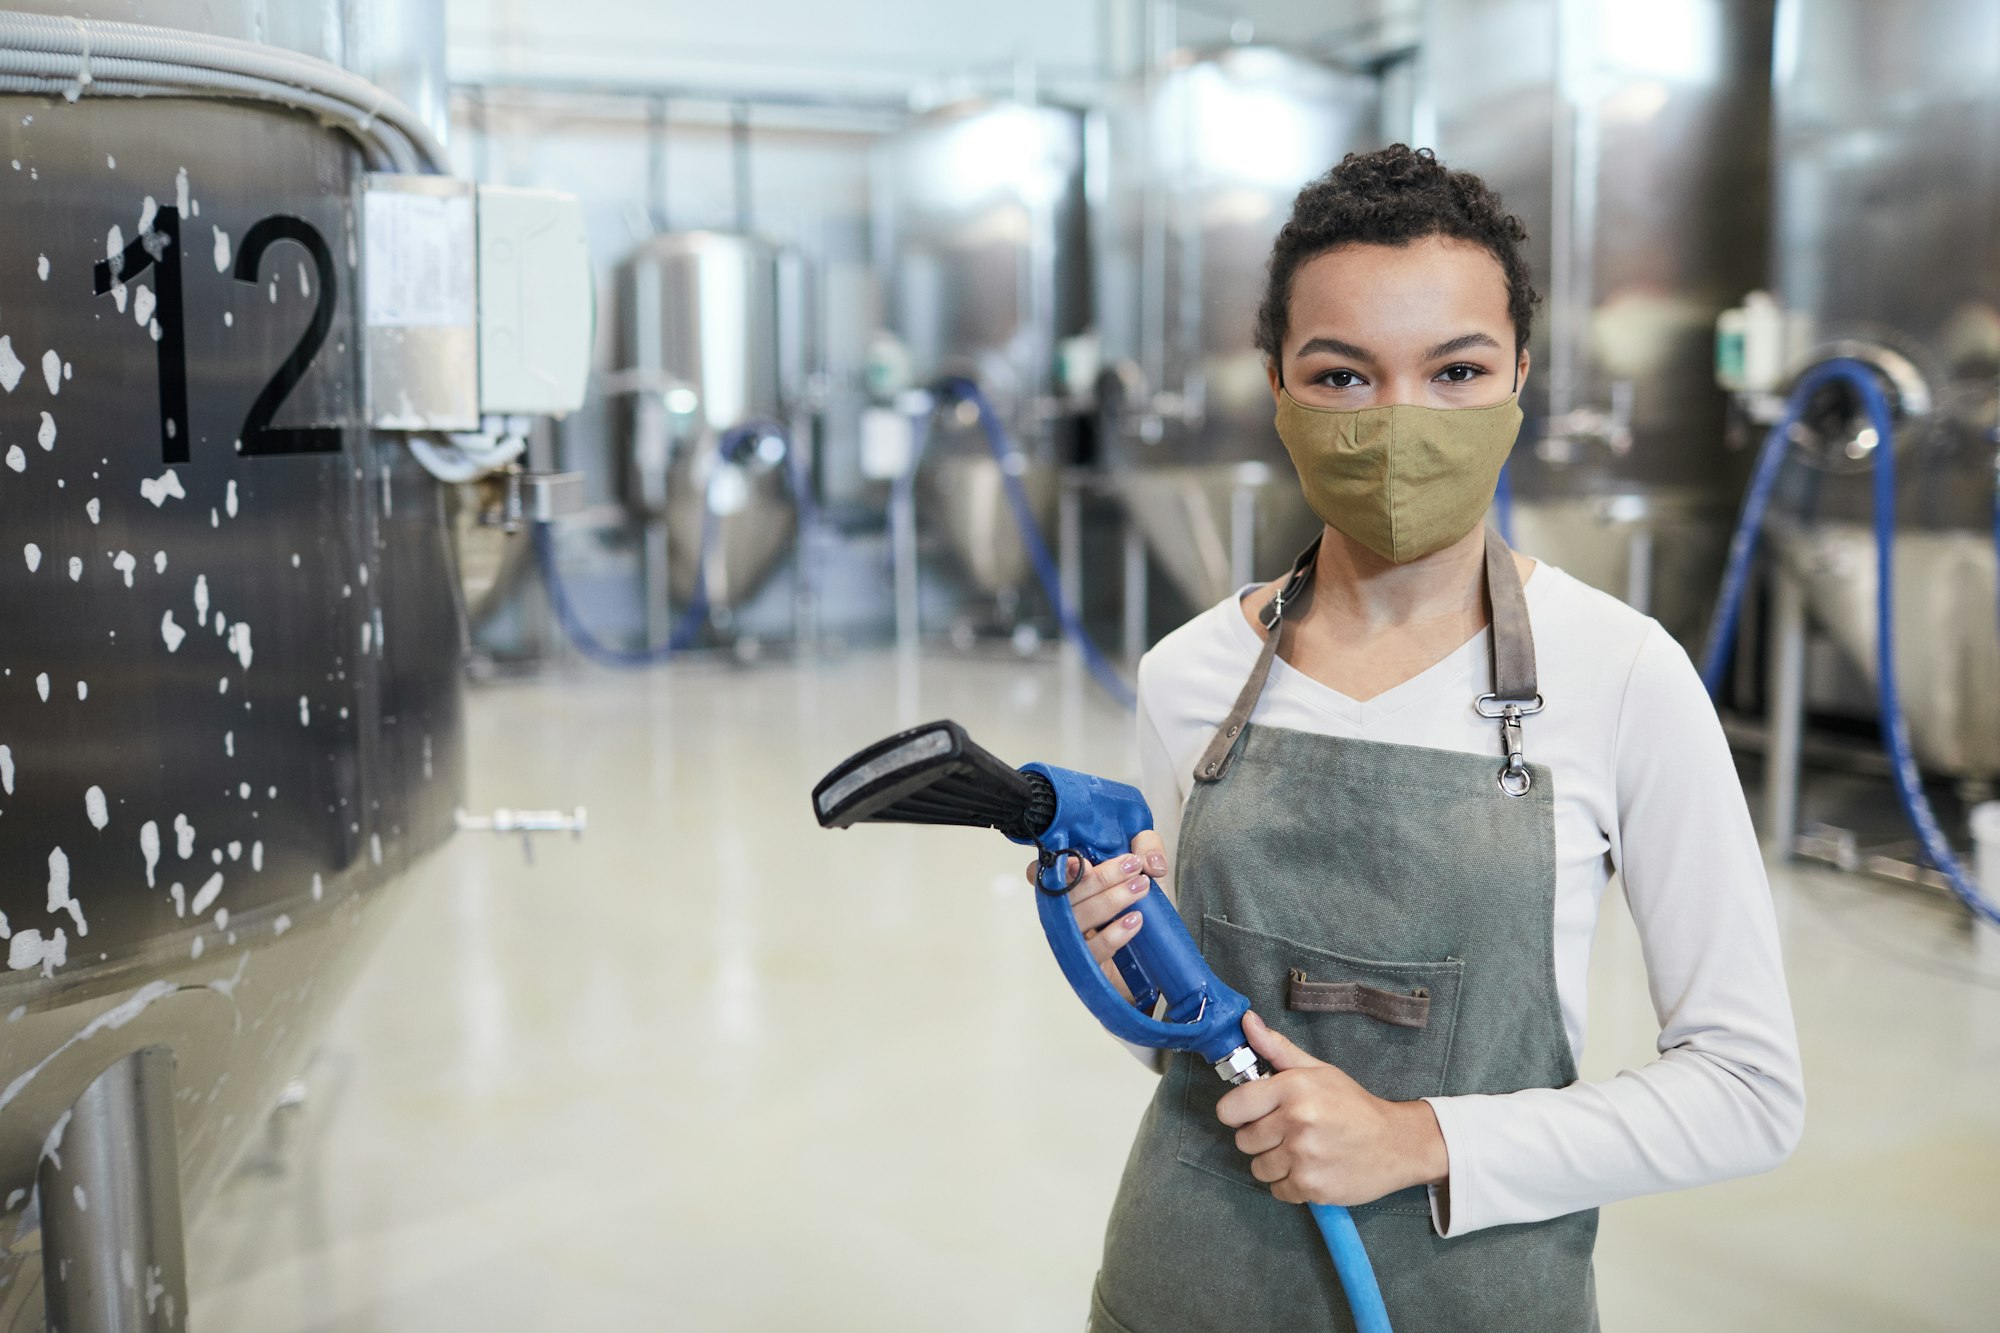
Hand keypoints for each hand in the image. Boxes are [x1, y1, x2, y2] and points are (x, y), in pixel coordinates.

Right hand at [1023, 831, 1169, 1004]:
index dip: (1057, 867)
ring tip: (1139, 888)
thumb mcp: (1148, 866)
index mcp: (1072, 884)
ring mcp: (1074, 938)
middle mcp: (1066, 911)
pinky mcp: (1089, 963)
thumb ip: (1147, 846)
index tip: (1079, 861)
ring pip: (1078, 917)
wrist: (1157, 951)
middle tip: (1133, 867)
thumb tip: (1148, 860)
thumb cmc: (1143, 905)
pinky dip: (1114, 934)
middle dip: (1101, 877)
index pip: (1044, 873)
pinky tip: (1134, 920)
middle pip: (1066, 893)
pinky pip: (1093, 949)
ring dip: (1110, 900)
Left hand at [1215, 1011, 1448, 1206]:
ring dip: (1274, 1163)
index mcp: (1292, 1088)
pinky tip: (1311, 1169)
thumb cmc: (1353, 1105)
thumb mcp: (1318, 1070)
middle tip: (1287, 1132)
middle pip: (1243, 1140)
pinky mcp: (1311, 1187)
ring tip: (1301, 1151)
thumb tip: (1247, 1021)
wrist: (1397, 1143)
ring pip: (1258, 1168)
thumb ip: (1277, 1048)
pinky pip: (1277, 1190)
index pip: (1231, 1108)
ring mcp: (1303, 1157)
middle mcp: (1295, 1121)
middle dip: (1261, 1138)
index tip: (1253, 1114)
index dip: (1238, 1112)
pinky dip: (1290, 1184)